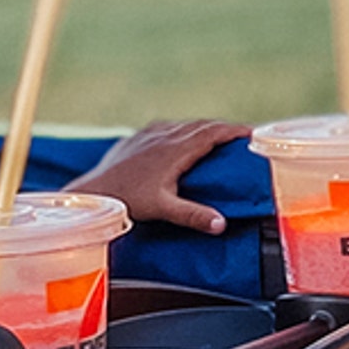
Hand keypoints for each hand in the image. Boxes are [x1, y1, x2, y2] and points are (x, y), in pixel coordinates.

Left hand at [71, 119, 247, 233]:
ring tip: (219, 139)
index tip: (253, 134)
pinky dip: (185, 131)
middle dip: (225, 130)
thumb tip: (222, 224)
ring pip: (186, 124)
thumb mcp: (164, 208)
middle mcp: (165, 134)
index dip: (236, 131)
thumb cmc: (128, 200)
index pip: (214, 132)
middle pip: (203, 125)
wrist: (94, 190)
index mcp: (177, 148)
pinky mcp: (139, 136)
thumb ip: (194, 215)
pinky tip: (185, 140)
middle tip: (243, 138)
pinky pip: (170, 127)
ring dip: (205, 129)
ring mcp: (151, 133)